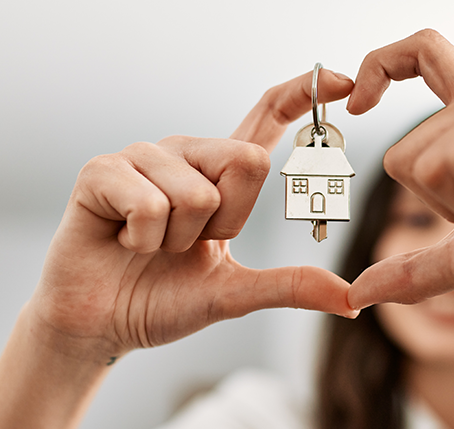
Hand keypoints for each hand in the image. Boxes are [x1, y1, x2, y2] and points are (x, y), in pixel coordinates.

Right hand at [31, 69, 357, 357]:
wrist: (101, 325)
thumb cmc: (160, 299)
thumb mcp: (233, 295)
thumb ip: (289, 287)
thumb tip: (352, 301)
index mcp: (219, 174)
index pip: (266, 118)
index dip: (303, 96)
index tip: (343, 79)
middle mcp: (185, 154)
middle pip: (247, 162)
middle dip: (224, 224)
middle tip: (186, 245)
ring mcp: (143, 157)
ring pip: (198, 194)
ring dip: (176, 241)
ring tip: (149, 245)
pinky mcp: (103, 170)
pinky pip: (150, 204)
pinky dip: (141, 240)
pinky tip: (122, 241)